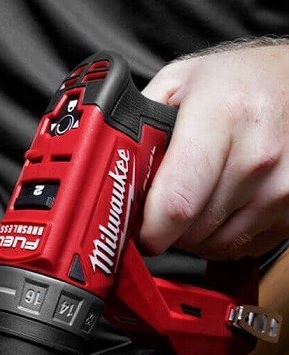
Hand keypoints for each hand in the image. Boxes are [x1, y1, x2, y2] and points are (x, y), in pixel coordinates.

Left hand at [140, 41, 288, 259]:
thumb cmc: (239, 81)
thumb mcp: (178, 83)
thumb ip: (140, 126)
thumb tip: (110, 171)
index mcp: (222, 118)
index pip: (176, 204)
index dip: (149, 230)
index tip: (139, 231)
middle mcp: (258, 156)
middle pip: (191, 230)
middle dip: (168, 227)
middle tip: (165, 203)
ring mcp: (281, 187)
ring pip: (214, 244)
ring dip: (195, 233)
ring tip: (197, 197)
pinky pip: (241, 246)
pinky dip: (223, 234)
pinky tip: (223, 204)